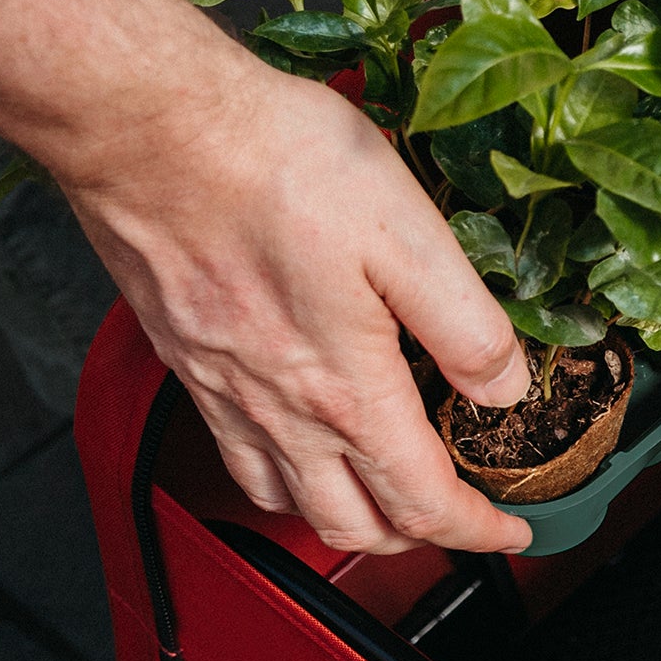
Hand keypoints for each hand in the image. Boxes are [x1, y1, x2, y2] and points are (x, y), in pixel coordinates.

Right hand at [64, 59, 534, 555]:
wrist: (147, 123)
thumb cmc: (275, 164)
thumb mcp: (410, 234)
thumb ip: (466, 326)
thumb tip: (506, 388)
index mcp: (345, 390)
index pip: (422, 501)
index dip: (478, 530)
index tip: (514, 532)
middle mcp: (278, 410)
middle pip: (354, 524)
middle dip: (417, 537)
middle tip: (462, 516)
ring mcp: (223, 390)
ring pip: (287, 502)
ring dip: (347, 517)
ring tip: (388, 493)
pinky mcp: (186, 359)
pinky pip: (234, 457)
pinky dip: (279, 479)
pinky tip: (298, 444)